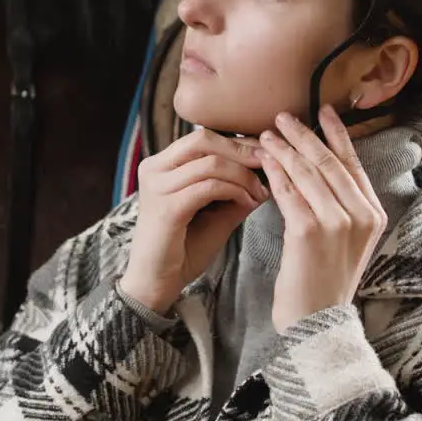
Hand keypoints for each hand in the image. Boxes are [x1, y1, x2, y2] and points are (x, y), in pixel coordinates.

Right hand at [119, 129, 269, 313]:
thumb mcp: (214, 211)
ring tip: (259, 192)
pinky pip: (209, 186)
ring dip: (243, 176)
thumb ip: (235, 189)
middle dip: (241, 151)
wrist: (156, 282)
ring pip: (211, 163)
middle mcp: (153, 169)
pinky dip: (234, 191)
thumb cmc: (183, 248)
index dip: (236, 143)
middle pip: (203, 140)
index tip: (264, 153)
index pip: (202, 138)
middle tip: (267, 164)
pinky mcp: (167, 208)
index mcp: (160, 165)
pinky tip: (248, 202)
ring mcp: (157, 187)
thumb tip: (268, 171)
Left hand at [259, 105, 387, 331]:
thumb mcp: (343, 240)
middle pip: (329, 162)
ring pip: (307, 173)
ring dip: (283, 149)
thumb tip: (316, 165)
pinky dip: (273, 172)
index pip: (353, 163)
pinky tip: (262, 160)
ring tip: (265, 135)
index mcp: (374, 214)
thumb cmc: (323, 281)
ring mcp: (338, 223)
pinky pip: (288, 191)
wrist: (316, 324)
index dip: (336, 133)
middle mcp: (362, 215)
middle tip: (282, 117)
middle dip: (303, 135)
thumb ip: (339, 205)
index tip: (322, 110)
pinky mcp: (310, 231)